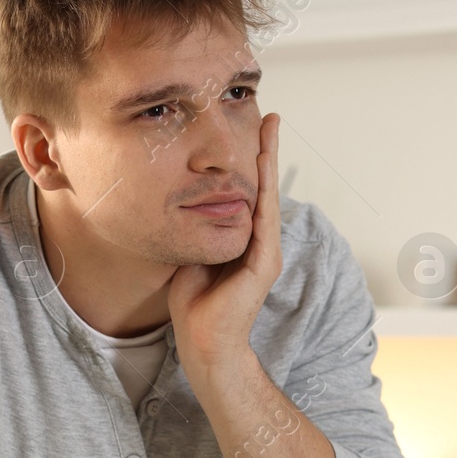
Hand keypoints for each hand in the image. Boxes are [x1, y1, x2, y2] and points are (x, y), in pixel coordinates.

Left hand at [167, 112, 281, 375]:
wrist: (203, 340)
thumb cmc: (193, 304)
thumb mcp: (190, 253)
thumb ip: (195, 228)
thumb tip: (184, 202)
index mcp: (241, 241)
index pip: (248, 194)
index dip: (250, 164)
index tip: (250, 133)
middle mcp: (258, 243)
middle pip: (263, 188)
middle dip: (266, 151)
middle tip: (271, 117)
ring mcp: (264, 251)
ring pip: (268, 196)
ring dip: (270, 160)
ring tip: (271, 128)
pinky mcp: (264, 261)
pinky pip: (265, 216)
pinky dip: (266, 186)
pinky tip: (264, 161)